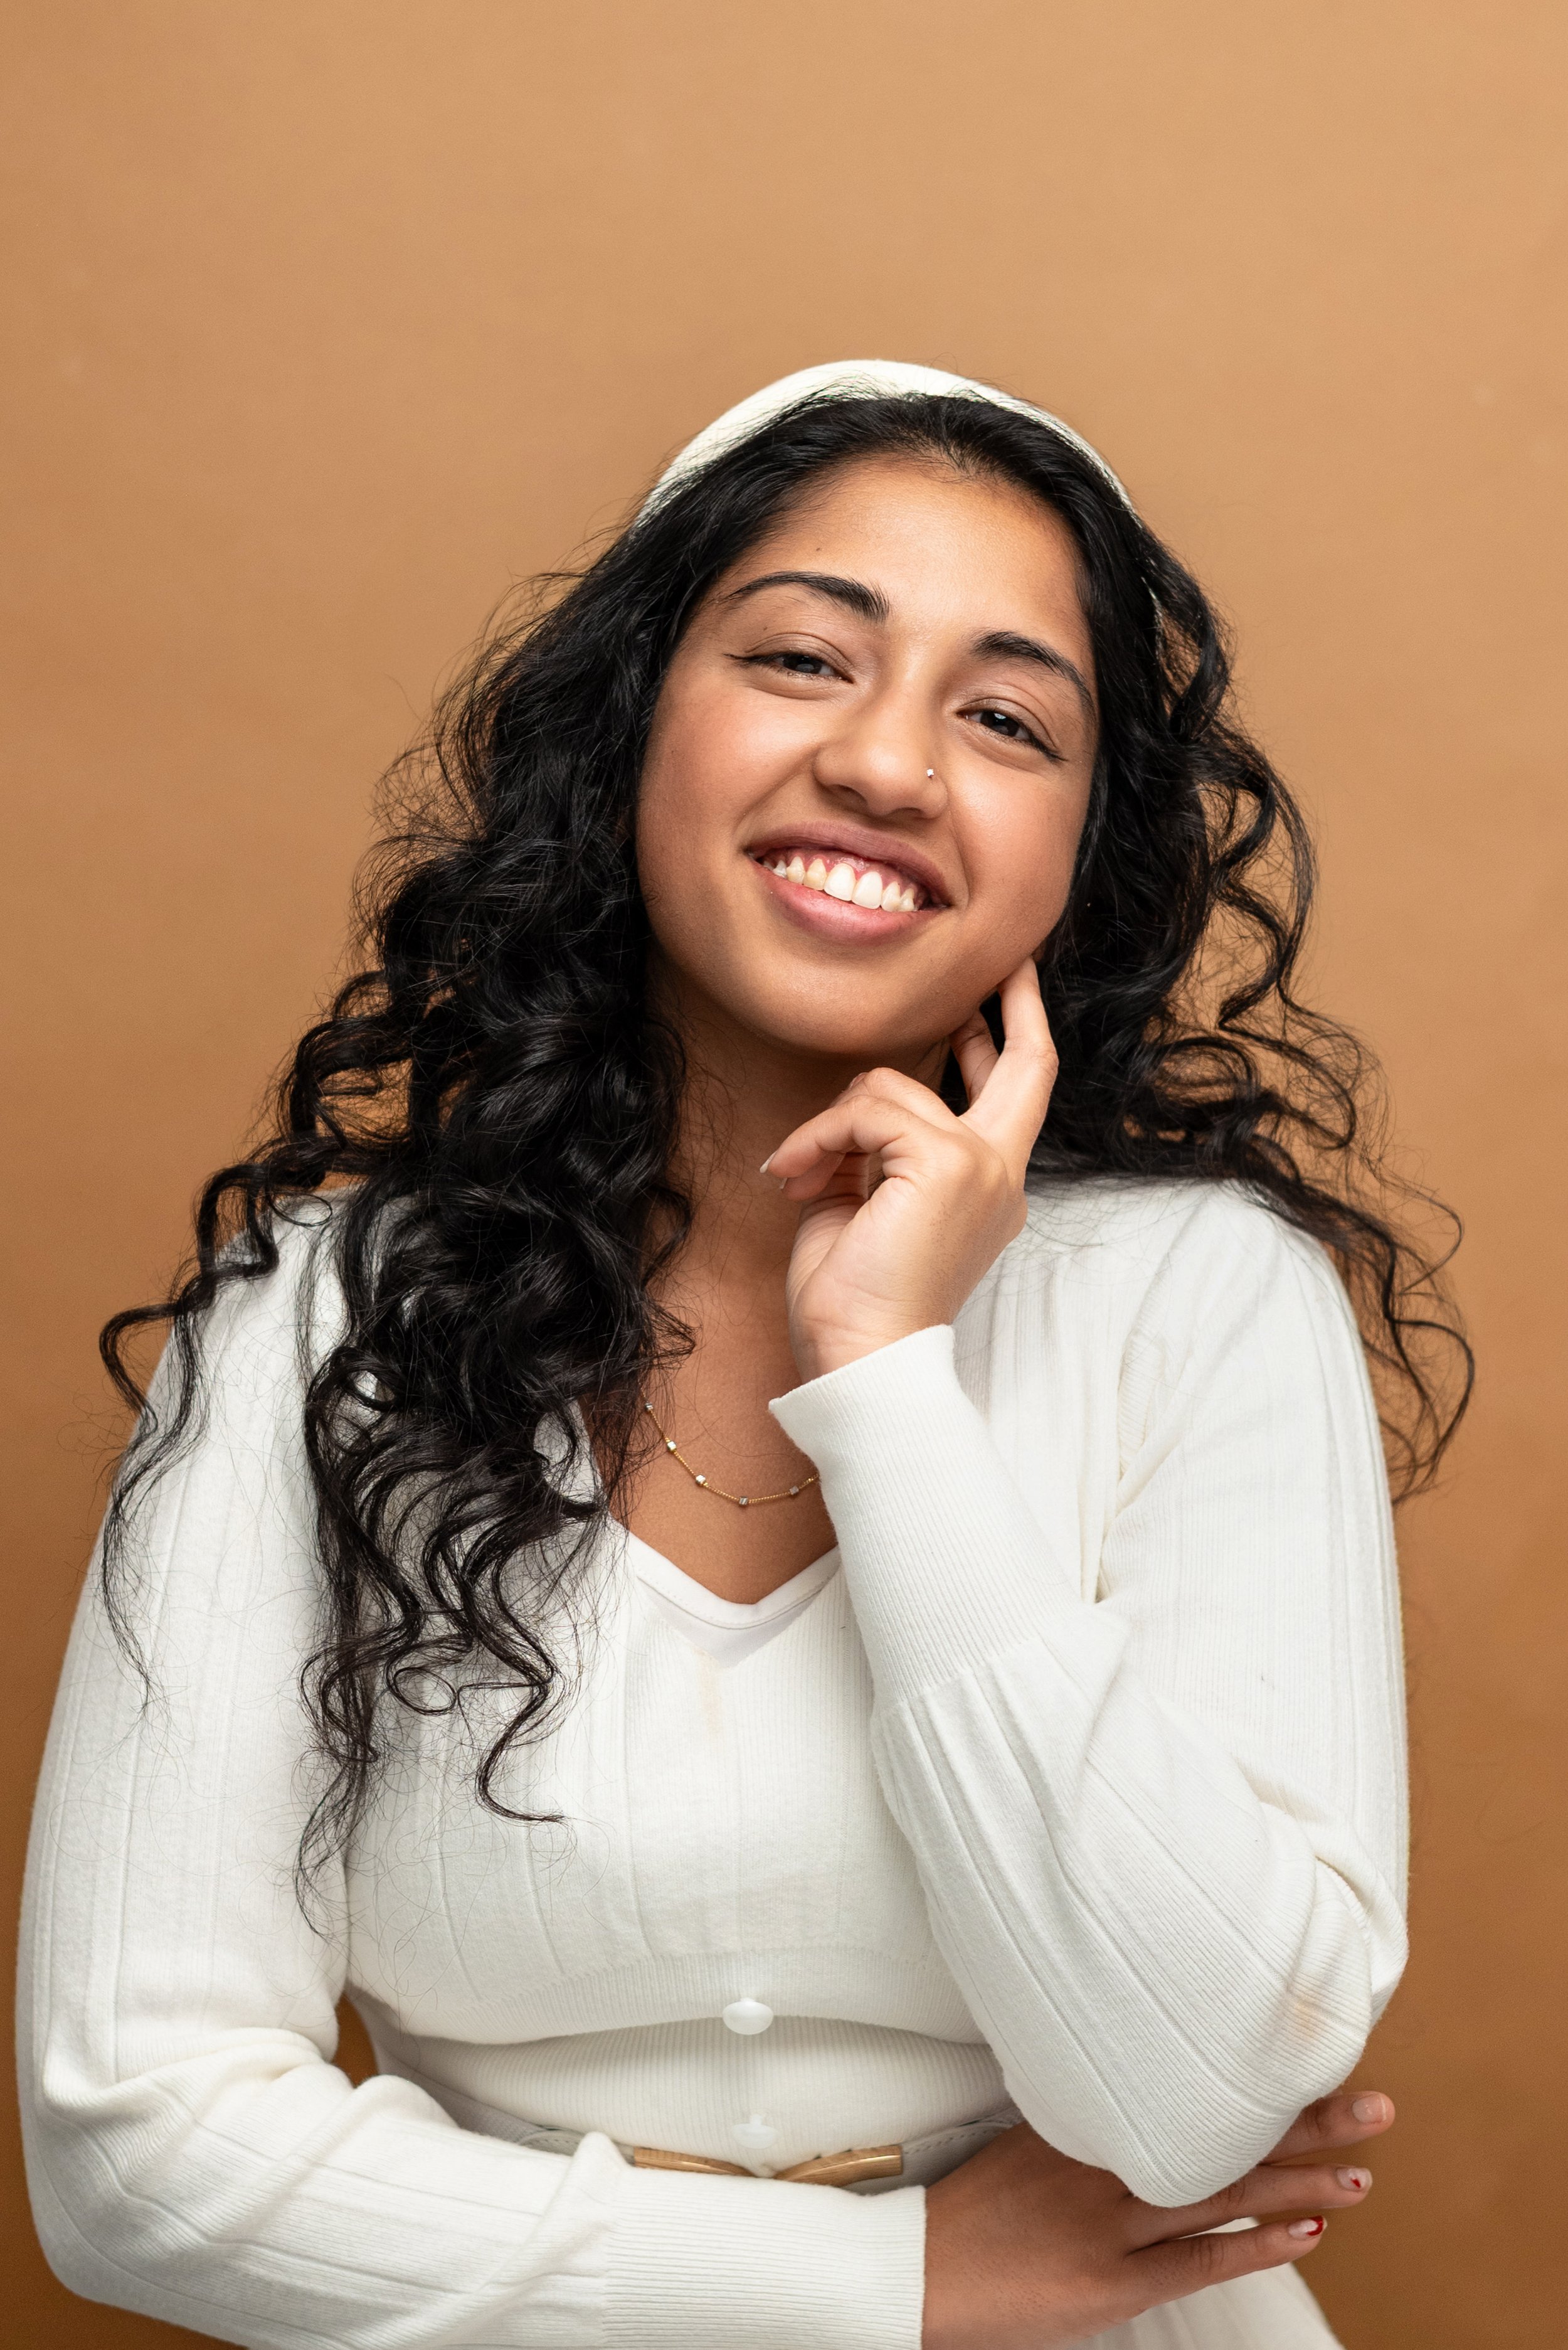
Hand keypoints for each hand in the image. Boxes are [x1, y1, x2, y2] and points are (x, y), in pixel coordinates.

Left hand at [766, 960, 1056, 1379]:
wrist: (861, 1358)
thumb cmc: (856, 1299)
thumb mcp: (871, 1204)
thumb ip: (886, 1149)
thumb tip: (867, 1104)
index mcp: (991, 1188)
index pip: (1018, 1095)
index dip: (1015, 1034)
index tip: (1010, 987)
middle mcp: (1001, 1174)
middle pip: (1025, 1067)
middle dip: (1014, 1004)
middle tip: (1004, 964)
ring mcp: (981, 1165)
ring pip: (892, 1088)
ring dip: (829, 1126)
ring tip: (800, 1176)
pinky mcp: (947, 1163)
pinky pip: (865, 1110)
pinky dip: (817, 1139)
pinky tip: (794, 1179)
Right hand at [920, 2090, 1395, 2349]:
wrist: (919, 2269)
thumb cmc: (977, 2208)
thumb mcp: (1031, 2138)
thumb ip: (1091, 2119)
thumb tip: (1155, 2096)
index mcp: (1090, 2117)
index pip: (1192, 2088)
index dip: (1262, 2079)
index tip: (1317, 2053)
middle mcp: (1107, 2161)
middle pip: (1226, 2135)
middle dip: (1307, 2122)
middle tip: (1375, 2106)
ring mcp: (1112, 2223)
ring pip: (1225, 2195)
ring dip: (1301, 2185)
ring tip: (1362, 2174)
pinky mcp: (1112, 2282)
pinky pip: (1199, 2261)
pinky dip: (1256, 2247)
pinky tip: (1307, 2234)